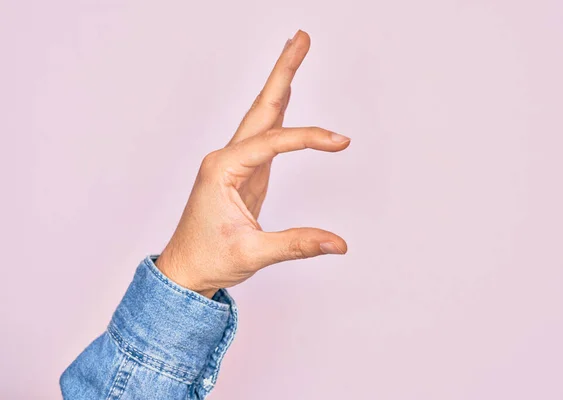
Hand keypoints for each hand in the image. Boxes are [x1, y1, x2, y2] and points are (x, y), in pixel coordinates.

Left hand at [155, 30, 349, 297]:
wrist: (185, 270)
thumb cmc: (208, 259)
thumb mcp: (253, 253)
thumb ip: (296, 244)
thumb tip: (338, 243)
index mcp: (223, 169)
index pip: (273, 142)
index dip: (309, 138)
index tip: (340, 141)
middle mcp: (227, 158)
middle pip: (262, 107)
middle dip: (283, 71)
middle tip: (301, 38)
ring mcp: (236, 163)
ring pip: (263, 116)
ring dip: (281, 84)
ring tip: (295, 53)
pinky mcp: (245, 173)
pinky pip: (267, 136)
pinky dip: (280, 112)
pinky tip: (287, 96)